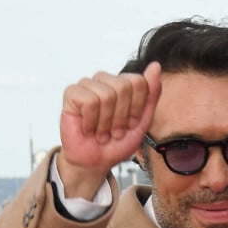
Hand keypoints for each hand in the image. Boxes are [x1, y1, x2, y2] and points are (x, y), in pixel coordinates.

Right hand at [58, 62, 161, 197]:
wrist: (96, 161)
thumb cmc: (118, 142)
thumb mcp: (143, 121)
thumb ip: (151, 94)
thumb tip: (156, 65)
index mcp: (124, 83)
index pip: (139, 82)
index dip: (137, 108)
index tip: (131, 124)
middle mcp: (106, 80)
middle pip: (123, 87)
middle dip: (122, 116)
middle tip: (115, 131)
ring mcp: (88, 85)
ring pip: (107, 95)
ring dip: (106, 123)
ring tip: (101, 132)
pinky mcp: (71, 93)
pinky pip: (89, 102)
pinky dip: (91, 121)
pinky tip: (88, 128)